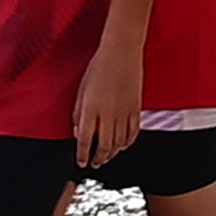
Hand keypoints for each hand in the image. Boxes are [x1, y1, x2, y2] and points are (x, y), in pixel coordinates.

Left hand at [73, 38, 143, 169]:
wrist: (122, 51)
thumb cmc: (99, 66)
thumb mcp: (81, 89)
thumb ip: (79, 113)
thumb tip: (79, 131)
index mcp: (91, 108)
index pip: (86, 140)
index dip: (83, 155)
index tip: (81, 162)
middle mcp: (109, 113)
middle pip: (105, 145)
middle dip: (99, 158)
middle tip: (95, 164)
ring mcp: (125, 111)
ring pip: (120, 141)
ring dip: (113, 153)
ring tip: (108, 157)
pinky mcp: (137, 107)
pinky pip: (134, 131)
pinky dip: (128, 142)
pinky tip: (123, 145)